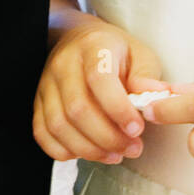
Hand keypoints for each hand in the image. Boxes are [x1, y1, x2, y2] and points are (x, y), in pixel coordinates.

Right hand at [33, 18, 167, 161]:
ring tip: (115, 154)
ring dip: (89, 149)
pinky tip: (88, 151)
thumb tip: (155, 96)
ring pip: (59, 125)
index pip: (99, 79)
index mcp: (93, 47)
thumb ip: (147, 76)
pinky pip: (43, 133)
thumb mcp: (140, 54)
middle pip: (78, 108)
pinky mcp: (38, 101)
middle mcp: (64, 64)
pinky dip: (64, 150)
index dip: (118, 109)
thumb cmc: (114, 52)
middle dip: (108, 137)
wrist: (80, 40)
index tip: (137, 129)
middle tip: (132, 148)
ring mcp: (47, 83)